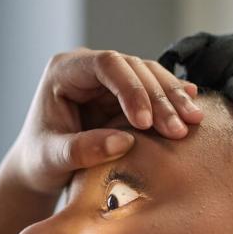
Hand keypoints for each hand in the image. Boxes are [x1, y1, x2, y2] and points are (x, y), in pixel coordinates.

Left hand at [0, 49, 203, 233]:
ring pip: (150, 75)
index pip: (106, 64)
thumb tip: (123, 142)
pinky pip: (154, 89)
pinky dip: (172, 100)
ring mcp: (108, 79)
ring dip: (172, 99)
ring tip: (193, 123)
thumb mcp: (51, 160)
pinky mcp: (124, 93)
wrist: (40, 169)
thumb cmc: (38, 162)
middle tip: (178, 130)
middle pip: (134, 68)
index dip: (131, 88)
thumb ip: (81, 150)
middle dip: (159, 98)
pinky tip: (193, 108)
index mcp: (64, 71)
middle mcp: (88, 67)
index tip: (145, 122)